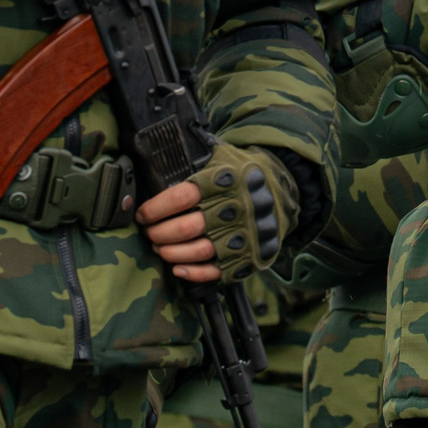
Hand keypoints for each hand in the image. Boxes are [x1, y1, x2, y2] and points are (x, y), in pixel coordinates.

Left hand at [137, 143, 296, 285]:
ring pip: (198, 251)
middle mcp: (236, 208)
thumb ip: (195, 157)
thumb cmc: (243, 172)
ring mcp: (243, 234)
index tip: (143, 214)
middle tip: (149, 232)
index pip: (182, 197)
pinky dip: (193, 273)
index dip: (156, 208)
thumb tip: (154, 154)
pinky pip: (216, 271)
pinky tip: (178, 268)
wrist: (284, 190)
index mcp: (226, 180)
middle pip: (186, 228)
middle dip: (159, 233)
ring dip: (171, 253)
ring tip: (160, 247)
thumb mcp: (223, 155)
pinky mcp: (248, 255)